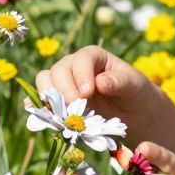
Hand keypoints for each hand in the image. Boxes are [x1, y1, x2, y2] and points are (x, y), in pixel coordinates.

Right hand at [36, 46, 150, 125]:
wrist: (131, 111)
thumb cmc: (134, 92)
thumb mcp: (133, 85)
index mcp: (93, 56)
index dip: (81, 75)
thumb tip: (100, 82)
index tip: (87, 94)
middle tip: (77, 109)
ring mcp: (63, 81)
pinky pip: (41, 98)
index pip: (81, 59)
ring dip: (51, 98)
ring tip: (66, 115)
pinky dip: (39, 106)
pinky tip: (46, 117)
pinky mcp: (58, 99)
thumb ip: (119, 82)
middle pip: (58, 70)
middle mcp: (74, 65)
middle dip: (65, 90)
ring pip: (45, 81)